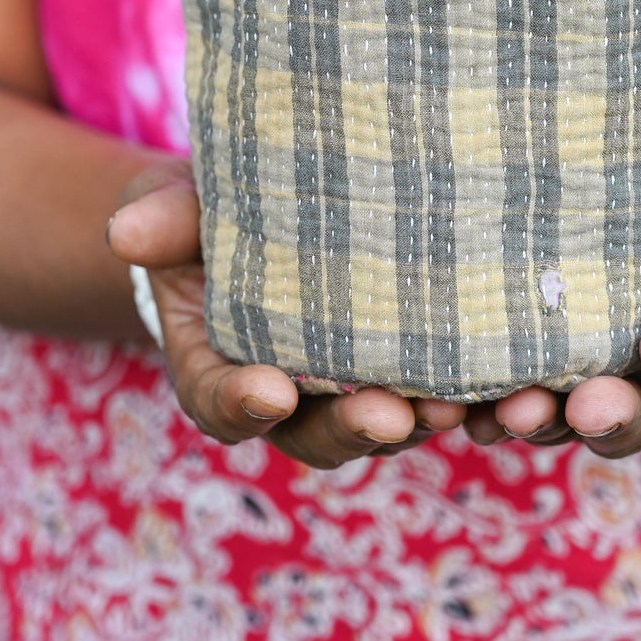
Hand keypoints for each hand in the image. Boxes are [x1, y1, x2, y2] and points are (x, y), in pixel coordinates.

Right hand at [106, 165, 467, 468]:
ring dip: (425, 423)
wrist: (280, 208)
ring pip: (391, 426)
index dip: (241, 404)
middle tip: (389, 413)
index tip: (267, 391)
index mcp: (220, 369)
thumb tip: (124, 232)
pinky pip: (449, 397)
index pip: (221, 403)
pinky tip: (515, 387)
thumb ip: (161, 219)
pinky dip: (479, 400)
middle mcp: (292, 398)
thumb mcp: (180, 206)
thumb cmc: (215, 213)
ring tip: (458, 405)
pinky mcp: (419, 370)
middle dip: (354, 429)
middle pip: (319, 434)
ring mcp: (358, 389)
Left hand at [464, 179, 640, 459]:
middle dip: (606, 416)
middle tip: (585, 406)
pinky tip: (448, 407)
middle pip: (628, 422)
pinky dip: (475, 412)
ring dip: (532, 421)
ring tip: (508, 411)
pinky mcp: (520, 385)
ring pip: (558, 424)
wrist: (631, 233)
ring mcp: (577, 396)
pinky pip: (498, 410)